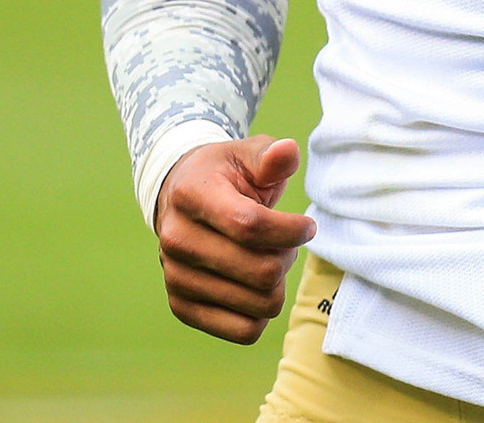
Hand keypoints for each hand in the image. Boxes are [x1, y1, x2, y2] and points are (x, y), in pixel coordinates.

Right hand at [153, 135, 315, 342]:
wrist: (181, 201)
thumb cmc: (225, 176)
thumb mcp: (249, 155)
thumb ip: (272, 156)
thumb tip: (287, 152)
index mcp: (192, 196)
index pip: (250, 226)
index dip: (291, 230)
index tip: (307, 226)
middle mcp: (176, 240)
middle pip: (260, 271)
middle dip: (288, 257)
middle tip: (286, 243)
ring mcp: (175, 278)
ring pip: (258, 304)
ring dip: (278, 284)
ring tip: (269, 259)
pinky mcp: (182, 307)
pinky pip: (243, 331)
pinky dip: (263, 313)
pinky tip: (259, 288)